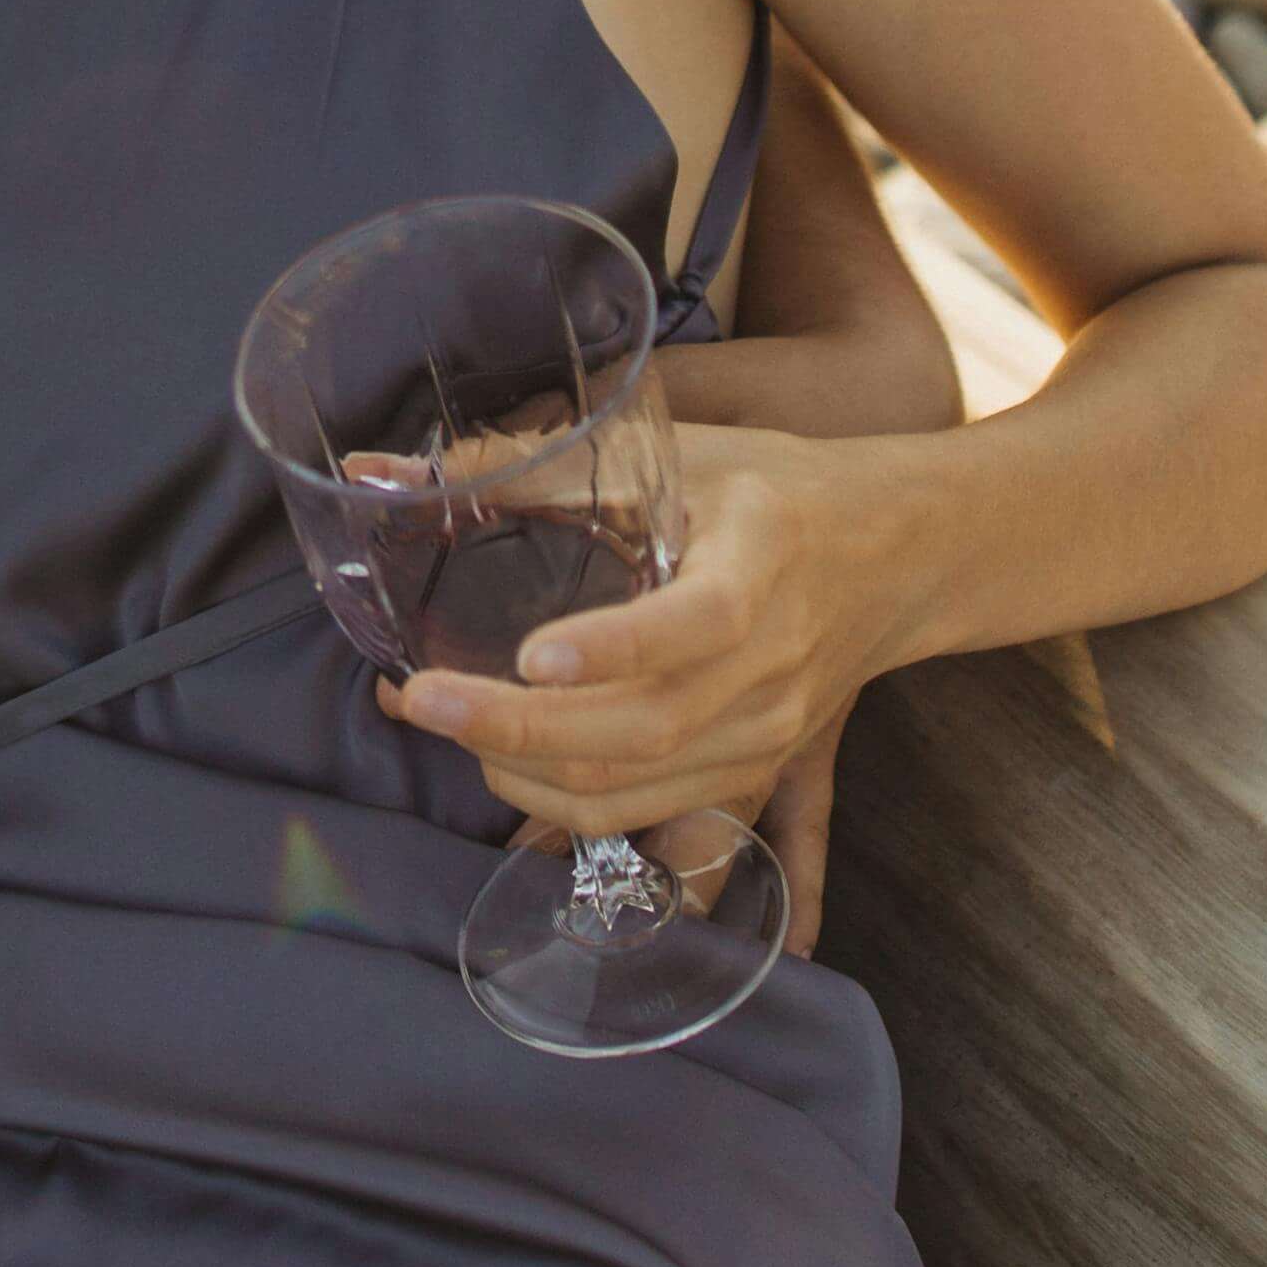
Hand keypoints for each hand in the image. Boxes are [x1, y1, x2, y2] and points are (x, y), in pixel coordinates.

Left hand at [383, 425, 901, 952]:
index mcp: (764, 560)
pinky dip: (562, 801)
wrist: (891, 554)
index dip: (613, 648)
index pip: (697, 622)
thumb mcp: (670, 452)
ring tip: (441, 723)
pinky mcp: (752, 770)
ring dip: (524, 771)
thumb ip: (527, 465)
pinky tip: (498, 762)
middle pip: (647, 728)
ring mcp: (768, 730)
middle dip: (516, 728)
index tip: (528, 655)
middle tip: (419, 699)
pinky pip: (649, 813)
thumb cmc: (765, 488)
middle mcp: (775, 662)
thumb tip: (376, 478)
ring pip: (639, 786)